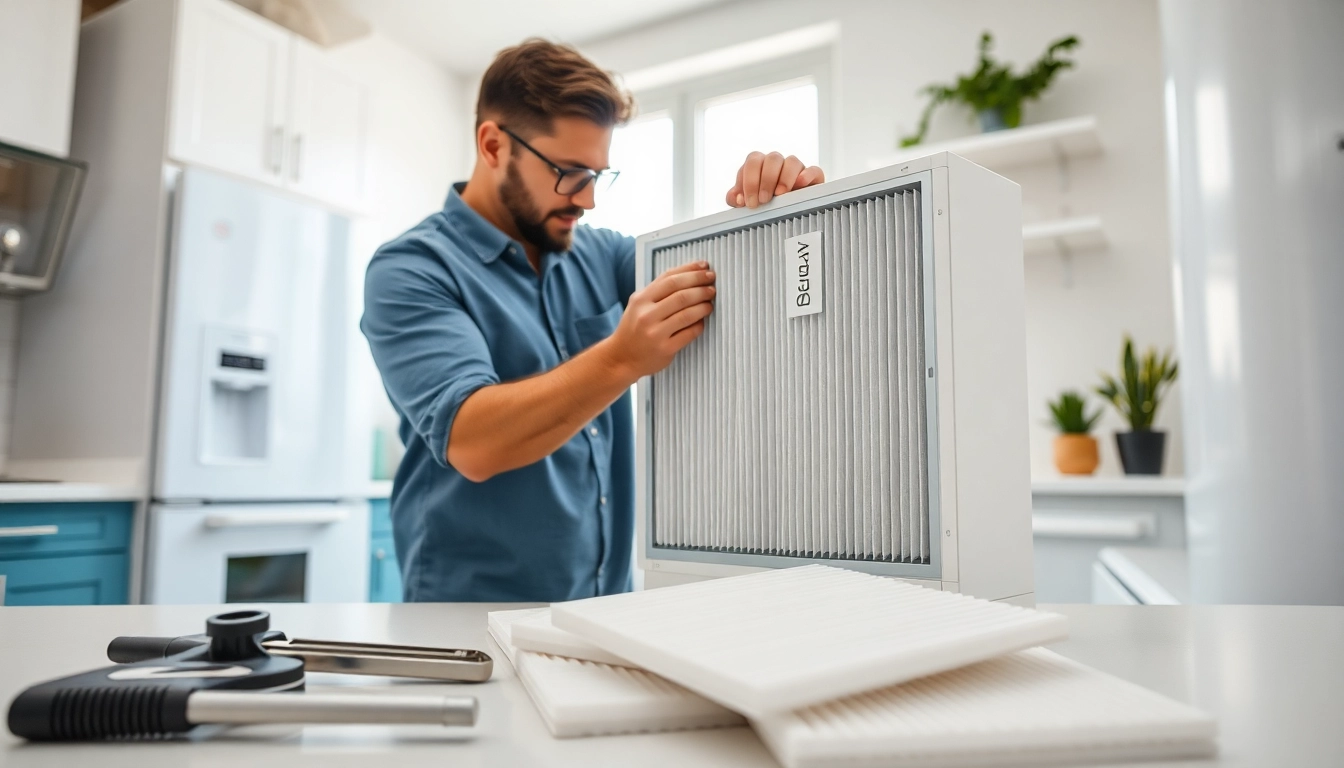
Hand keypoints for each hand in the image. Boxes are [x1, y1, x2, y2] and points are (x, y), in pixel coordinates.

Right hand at [603, 261, 715, 377]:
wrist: (621, 358)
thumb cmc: (634, 328)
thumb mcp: (638, 304)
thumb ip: (659, 291)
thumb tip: (690, 275)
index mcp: (641, 299)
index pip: (670, 279)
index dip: (691, 271)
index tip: (705, 267)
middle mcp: (647, 315)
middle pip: (681, 295)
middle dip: (701, 287)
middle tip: (712, 285)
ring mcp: (655, 333)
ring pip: (687, 314)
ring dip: (703, 306)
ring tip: (710, 303)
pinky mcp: (665, 349)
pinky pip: (689, 333)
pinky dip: (699, 325)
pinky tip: (702, 321)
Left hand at [726, 151, 824, 208]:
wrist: (787, 215)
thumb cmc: (763, 206)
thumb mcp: (747, 203)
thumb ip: (736, 199)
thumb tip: (735, 198)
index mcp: (759, 165)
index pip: (753, 161)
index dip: (749, 180)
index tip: (749, 202)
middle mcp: (777, 164)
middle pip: (772, 158)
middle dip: (765, 179)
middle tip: (763, 200)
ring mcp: (796, 169)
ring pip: (792, 161)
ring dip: (784, 178)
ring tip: (780, 195)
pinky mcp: (813, 178)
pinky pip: (813, 170)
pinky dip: (807, 175)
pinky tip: (800, 185)